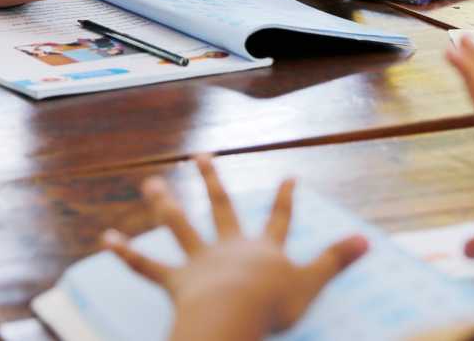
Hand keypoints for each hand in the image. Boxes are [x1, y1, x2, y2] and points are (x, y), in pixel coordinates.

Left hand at [103, 156, 368, 340]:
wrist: (233, 317)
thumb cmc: (272, 305)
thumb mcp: (310, 283)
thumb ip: (335, 261)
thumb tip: (367, 240)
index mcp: (263, 249)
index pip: (278, 219)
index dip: (284, 199)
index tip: (288, 176)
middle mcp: (229, 247)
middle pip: (220, 208)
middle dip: (211, 180)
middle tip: (200, 155)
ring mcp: (200, 262)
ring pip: (180, 227)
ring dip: (165, 205)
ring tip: (151, 184)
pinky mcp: (177, 283)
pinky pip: (147, 267)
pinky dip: (127, 254)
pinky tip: (106, 239)